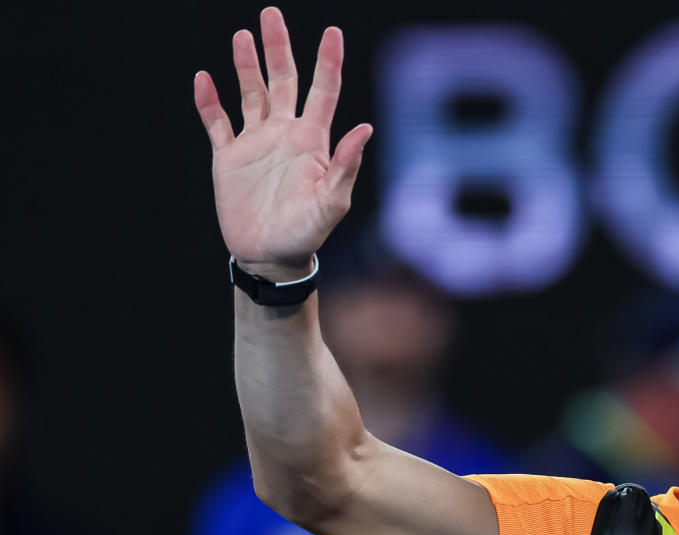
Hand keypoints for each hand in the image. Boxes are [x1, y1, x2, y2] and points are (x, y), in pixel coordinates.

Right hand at [194, 7, 371, 280]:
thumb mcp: (331, 203)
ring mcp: (255, 143)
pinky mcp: (228, 157)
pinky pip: (217, 122)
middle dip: (278, 48)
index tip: (332, 31)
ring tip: (242, 36)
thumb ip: (345, 166)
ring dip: (245, 66)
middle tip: (271, 14)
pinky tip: (203, 79)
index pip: (323, 91)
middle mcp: (284, 134)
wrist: (270, 257)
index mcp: (312, 140)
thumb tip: (365, 129)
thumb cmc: (307, 234)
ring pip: (250, 94)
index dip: (327, 61)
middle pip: (283, 80)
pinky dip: (209, 102)